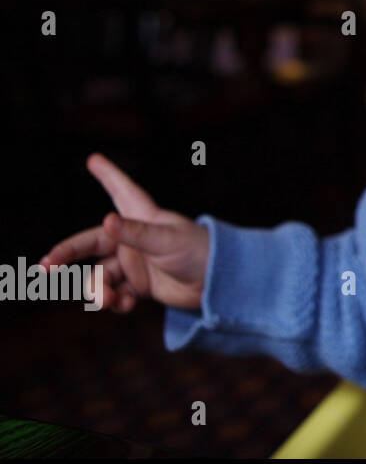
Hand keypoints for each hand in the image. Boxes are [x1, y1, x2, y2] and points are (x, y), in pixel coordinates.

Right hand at [38, 154, 209, 312]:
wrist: (221, 283)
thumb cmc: (199, 252)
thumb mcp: (166, 240)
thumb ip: (136, 233)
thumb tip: (106, 221)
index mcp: (143, 219)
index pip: (122, 192)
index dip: (109, 175)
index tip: (94, 158)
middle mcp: (134, 240)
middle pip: (90, 244)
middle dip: (66, 255)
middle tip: (46, 268)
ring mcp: (136, 264)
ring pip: (100, 276)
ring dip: (97, 290)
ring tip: (107, 300)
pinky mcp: (141, 287)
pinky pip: (116, 295)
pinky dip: (115, 302)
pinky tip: (124, 305)